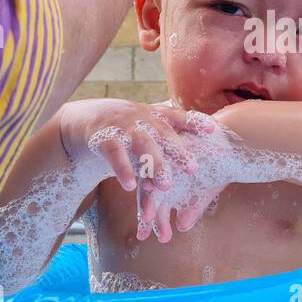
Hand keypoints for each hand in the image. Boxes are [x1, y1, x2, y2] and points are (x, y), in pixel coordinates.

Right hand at [59, 99, 213, 242]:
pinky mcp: (105, 139)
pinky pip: (115, 155)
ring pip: (141, 145)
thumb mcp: (150, 126)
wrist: (88, 120)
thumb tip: (206, 144)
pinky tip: (129, 186)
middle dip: (178, 151)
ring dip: (153, 164)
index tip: (213, 130)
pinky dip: (123, 169)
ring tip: (164, 185)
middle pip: (163, 134)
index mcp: (156, 115)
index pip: (178, 116)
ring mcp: (123, 127)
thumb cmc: (129, 128)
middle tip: (194, 169)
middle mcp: (142, 118)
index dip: (195, 122)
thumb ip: (171, 135)